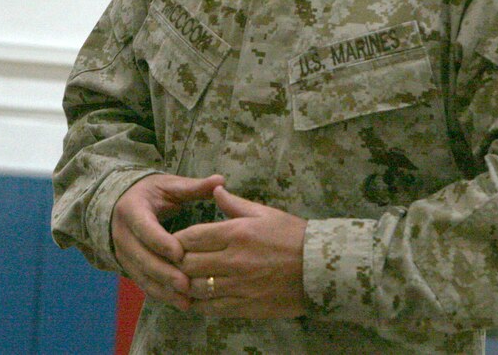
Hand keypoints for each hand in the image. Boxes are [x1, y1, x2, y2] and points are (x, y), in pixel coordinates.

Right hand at [111, 173, 225, 311]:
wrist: (122, 204)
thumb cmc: (151, 193)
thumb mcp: (169, 186)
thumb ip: (193, 187)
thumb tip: (220, 180)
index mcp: (132, 209)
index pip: (144, 228)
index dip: (160, 242)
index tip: (180, 253)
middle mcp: (123, 233)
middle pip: (142, 257)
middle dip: (164, 273)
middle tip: (186, 284)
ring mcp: (123, 253)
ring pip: (142, 275)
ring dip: (163, 289)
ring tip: (187, 300)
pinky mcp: (128, 266)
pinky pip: (143, 284)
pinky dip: (161, 295)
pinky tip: (181, 304)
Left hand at [175, 186, 307, 318]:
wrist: (322, 268)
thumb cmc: (293, 235)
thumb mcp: (264, 213)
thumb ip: (234, 204)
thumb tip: (215, 189)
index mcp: (236, 233)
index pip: (191, 237)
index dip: (177, 240)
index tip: (176, 241)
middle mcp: (234, 260)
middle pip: (188, 264)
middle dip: (179, 262)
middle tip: (177, 262)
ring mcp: (240, 286)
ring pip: (197, 288)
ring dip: (187, 285)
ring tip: (184, 281)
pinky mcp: (247, 306)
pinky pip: (214, 308)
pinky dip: (201, 304)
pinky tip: (198, 299)